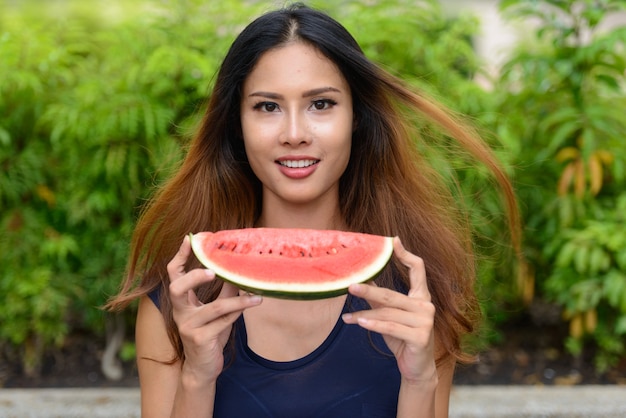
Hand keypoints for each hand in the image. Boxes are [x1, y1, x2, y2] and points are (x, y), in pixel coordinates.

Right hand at [167, 235, 262, 383]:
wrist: (203, 368)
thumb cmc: (210, 335)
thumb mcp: (217, 311)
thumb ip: (225, 291)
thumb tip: (239, 270)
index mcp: (181, 302)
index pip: (174, 274)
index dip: (180, 256)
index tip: (190, 238)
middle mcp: (180, 312)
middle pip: (176, 288)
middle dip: (194, 277)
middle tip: (213, 271)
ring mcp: (188, 326)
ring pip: (214, 307)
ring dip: (238, 301)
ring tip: (255, 295)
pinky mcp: (199, 339)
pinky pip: (223, 322)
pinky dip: (238, 313)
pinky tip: (252, 306)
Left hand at [342, 237, 435, 383]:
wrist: (416, 368)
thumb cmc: (403, 338)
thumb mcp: (390, 316)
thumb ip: (381, 299)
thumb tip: (362, 280)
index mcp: (421, 297)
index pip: (418, 270)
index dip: (405, 254)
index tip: (393, 240)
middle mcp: (426, 306)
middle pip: (392, 295)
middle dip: (368, 291)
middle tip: (350, 286)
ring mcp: (426, 322)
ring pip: (388, 314)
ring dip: (364, 315)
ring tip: (347, 317)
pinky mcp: (421, 337)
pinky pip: (391, 328)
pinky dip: (374, 325)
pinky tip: (359, 322)